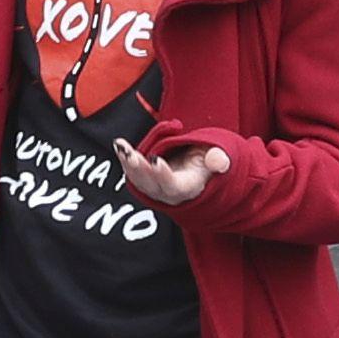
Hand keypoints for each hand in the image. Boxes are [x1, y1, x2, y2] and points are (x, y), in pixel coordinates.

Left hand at [111, 133, 226, 215]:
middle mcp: (169, 193)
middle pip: (152, 186)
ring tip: (121, 146)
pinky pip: (134, 173)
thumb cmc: (209, 162)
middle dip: (140, 170)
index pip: (174, 187)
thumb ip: (219, 159)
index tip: (156, 160)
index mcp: (188, 188)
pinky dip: (126, 159)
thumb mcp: (218, 158)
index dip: (164, 176)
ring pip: (139, 181)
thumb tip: (219, 160)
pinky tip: (119, 145)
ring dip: (129, 165)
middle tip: (131, 154)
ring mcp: (156, 189)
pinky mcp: (146, 181)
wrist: (200, 167)